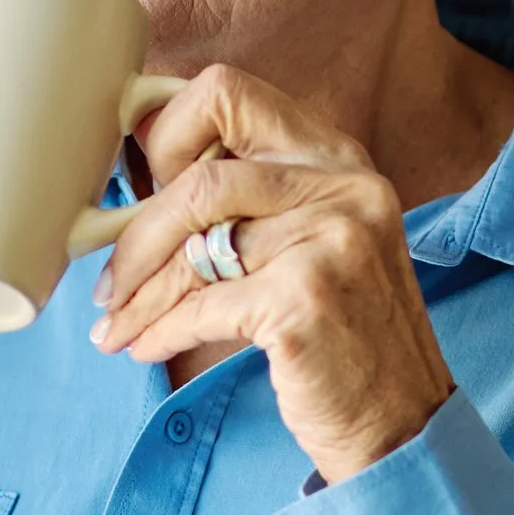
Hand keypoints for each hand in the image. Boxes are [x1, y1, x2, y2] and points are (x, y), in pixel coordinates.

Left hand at [89, 66, 455, 483]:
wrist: (403, 422)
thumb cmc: (342, 333)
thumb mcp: (316, 241)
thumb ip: (253, 199)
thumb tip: (140, 180)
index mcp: (337, 157)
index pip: (229, 92)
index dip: (168, 132)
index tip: (140, 181)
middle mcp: (344, 186)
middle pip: (201, 176)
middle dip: (137, 234)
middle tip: (110, 281)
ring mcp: (331, 241)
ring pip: (195, 246)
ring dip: (139, 293)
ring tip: (114, 323)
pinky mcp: (308, 300)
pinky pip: (202, 305)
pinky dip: (161, 330)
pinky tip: (144, 347)